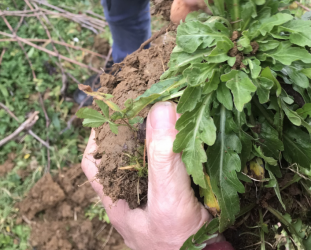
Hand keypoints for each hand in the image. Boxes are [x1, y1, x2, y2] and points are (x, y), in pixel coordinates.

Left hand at [82, 102, 221, 249]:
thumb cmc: (178, 241)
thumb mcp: (168, 198)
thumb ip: (163, 158)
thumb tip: (161, 109)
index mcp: (118, 197)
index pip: (95, 160)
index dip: (99, 134)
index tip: (113, 109)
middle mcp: (134, 193)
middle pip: (126, 152)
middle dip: (135, 127)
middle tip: (149, 102)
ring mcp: (155, 193)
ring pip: (152, 156)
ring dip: (160, 135)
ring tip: (170, 111)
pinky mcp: (177, 192)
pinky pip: (174, 163)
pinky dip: (179, 147)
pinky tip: (188, 134)